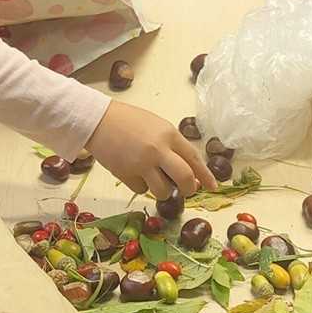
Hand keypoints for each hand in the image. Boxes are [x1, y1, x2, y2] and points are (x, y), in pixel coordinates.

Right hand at [85, 101, 217, 199]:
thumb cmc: (129, 121)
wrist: (98, 121)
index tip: (213, 186)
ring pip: (163, 191)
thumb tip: (187, 172)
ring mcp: (141, 164)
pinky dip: (141, 185)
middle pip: (184, 179)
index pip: (194, 159)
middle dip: (189, 189)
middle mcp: (158, 150)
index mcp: (168, 134)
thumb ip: (172, 146)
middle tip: (187, 190)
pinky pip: (141, 190)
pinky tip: (135, 173)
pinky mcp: (125, 175)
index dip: (205, 175)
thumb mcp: (157, 126)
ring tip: (155, 180)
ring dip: (163, 190)